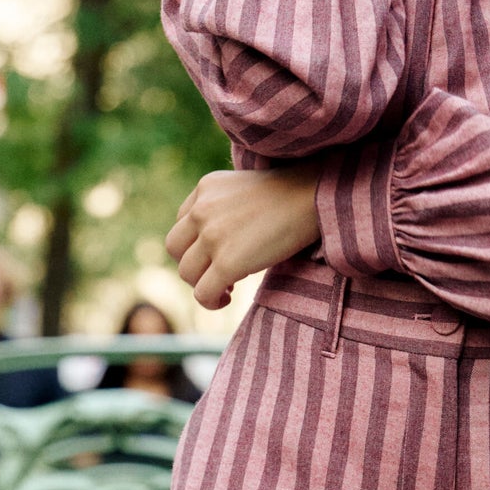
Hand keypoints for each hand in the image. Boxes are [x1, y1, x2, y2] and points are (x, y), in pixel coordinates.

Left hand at [166, 164, 321, 309]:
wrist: (314, 195)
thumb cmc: (292, 195)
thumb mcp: (246, 189)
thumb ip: (224, 208)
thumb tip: (219, 244)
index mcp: (205, 188)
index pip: (182, 224)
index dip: (197, 244)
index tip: (219, 253)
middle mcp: (202, 210)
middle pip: (175, 249)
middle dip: (194, 264)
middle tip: (219, 272)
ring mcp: (212, 236)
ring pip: (187, 273)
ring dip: (203, 284)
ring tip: (226, 287)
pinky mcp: (228, 262)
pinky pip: (203, 293)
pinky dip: (211, 302)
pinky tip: (227, 299)